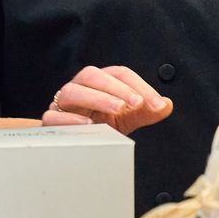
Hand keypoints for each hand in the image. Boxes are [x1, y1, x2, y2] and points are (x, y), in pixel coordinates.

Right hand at [44, 64, 172, 134]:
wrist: (74, 143)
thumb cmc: (100, 126)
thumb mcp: (127, 119)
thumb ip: (146, 112)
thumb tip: (168, 105)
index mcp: (100, 82)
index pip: (119, 74)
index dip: (140, 85)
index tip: (157, 103)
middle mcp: (80, 87)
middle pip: (93, 75)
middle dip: (117, 88)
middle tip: (136, 103)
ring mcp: (62, 103)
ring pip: (72, 91)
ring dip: (96, 98)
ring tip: (117, 109)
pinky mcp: (50, 121)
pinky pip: (53, 116)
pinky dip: (69, 119)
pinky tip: (88, 126)